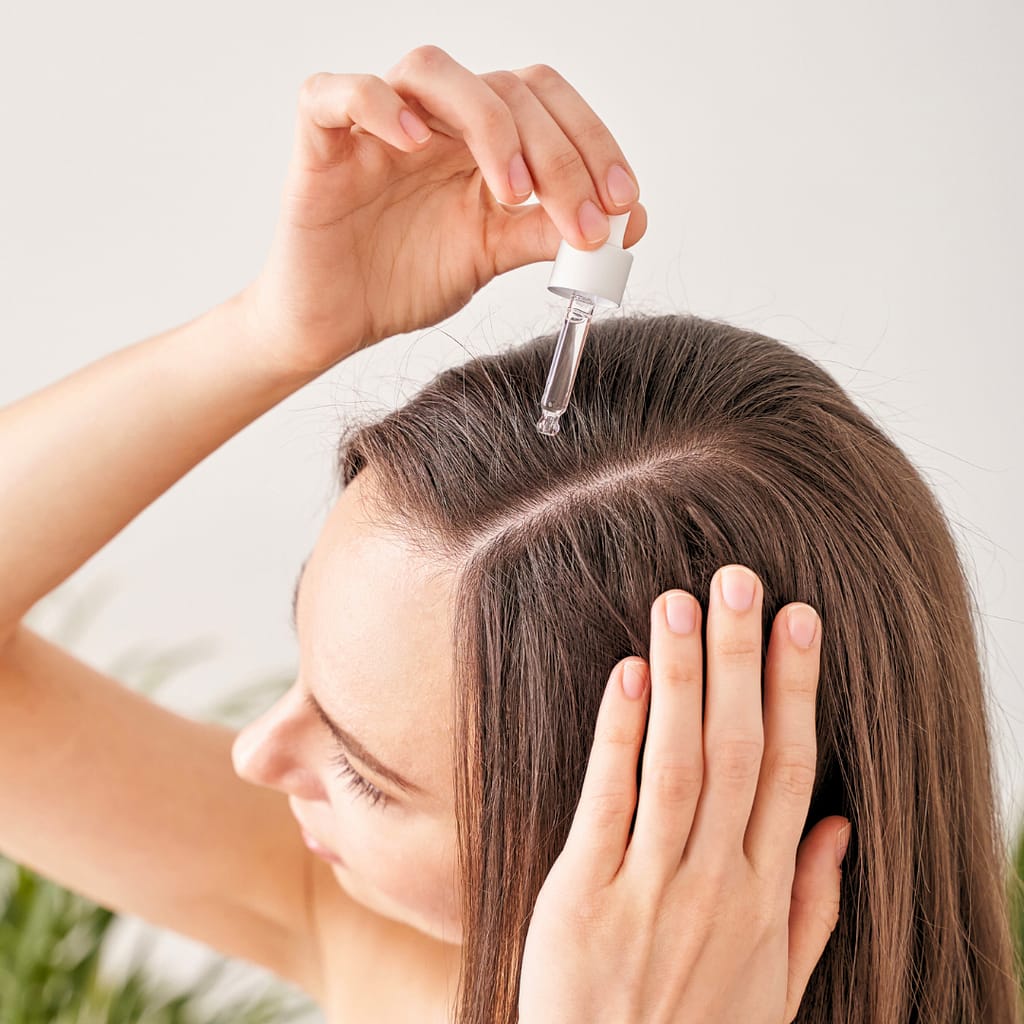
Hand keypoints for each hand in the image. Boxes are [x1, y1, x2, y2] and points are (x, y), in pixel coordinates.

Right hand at [240, 45, 647, 378]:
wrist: (336, 323)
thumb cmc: (404, 281)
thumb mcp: (492, 256)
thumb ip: (548, 232)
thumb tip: (629, 223)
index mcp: (479, 141)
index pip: (545, 104)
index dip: (592, 143)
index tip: (623, 204)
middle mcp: (435, 121)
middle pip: (505, 88)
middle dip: (558, 154)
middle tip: (582, 220)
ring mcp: (377, 126)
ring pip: (432, 70)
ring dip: (488, 123)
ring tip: (511, 192)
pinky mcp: (322, 142)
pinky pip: (337, 93)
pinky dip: (377, 105)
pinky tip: (416, 145)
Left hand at [518, 565, 850, 1022]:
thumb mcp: (774, 986)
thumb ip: (812, 905)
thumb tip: (838, 826)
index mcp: (764, 895)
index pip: (788, 769)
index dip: (795, 690)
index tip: (800, 621)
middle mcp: (716, 882)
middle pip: (737, 751)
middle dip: (742, 661)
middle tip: (740, 581)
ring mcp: (649, 887)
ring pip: (678, 765)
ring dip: (684, 680)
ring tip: (681, 603)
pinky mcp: (584, 895)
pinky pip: (608, 803)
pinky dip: (619, 736)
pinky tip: (627, 675)